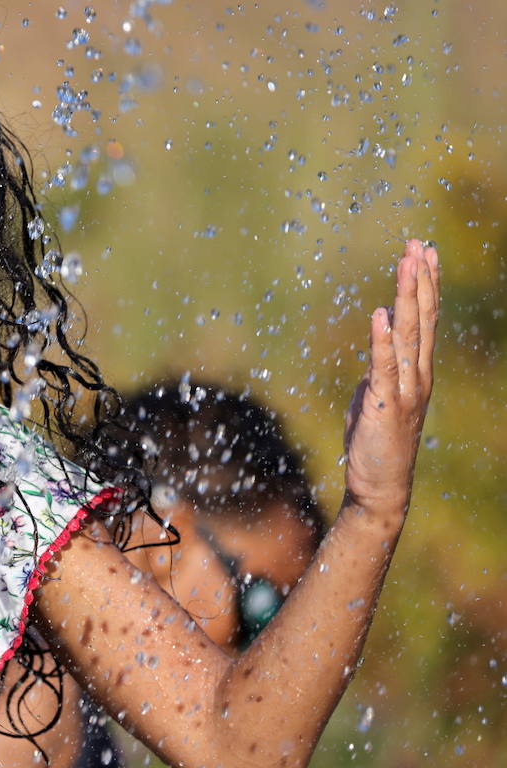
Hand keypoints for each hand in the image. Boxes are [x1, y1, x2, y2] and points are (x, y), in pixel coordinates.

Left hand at [343, 238, 438, 522]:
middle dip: (419, 279)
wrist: (379, 488)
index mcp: (416, 372)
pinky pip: (384, 367)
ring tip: (407, 263)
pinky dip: (382, 340)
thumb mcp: (378, 400)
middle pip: (421, 319)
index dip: (425, 286)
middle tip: (418, 244)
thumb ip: (380, 375)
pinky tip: (381, 314)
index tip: (424, 252)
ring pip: (408, 335)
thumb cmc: (376, 445)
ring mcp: (405, 390)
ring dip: (407, 297)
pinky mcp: (384, 405)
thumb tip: (377, 354)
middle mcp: (417, 376)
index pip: (424, 321)